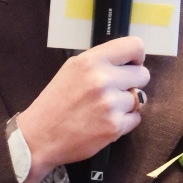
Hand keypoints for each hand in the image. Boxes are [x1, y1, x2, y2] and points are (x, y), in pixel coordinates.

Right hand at [17, 37, 149, 182]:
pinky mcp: (114, 127)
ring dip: (127, 104)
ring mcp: (110, 104)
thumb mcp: (72, 69)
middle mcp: (103, 79)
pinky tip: (105, 121)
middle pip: (143, 74)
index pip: (135, 46)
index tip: (131, 64)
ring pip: (140, 98)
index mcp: (91, 61)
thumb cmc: (55, 102)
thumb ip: (100, 61)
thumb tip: (129, 60)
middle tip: (116, 90)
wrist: (39, 136)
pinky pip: (136, 118)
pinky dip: (124, 121)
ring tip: (106, 108)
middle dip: (133, 82)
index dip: (137, 56)